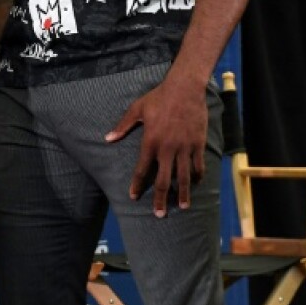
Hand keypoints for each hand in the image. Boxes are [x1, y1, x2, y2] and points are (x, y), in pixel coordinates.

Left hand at [106, 74, 207, 216]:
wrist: (184, 89)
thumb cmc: (158, 98)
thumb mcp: (137, 110)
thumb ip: (122, 126)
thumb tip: (107, 139)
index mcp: (150, 142)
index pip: (142, 169)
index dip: (137, 185)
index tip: (133, 197)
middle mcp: (168, 149)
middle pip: (163, 180)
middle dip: (160, 199)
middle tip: (159, 214)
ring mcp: (185, 148)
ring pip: (183, 177)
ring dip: (182, 193)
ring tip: (182, 207)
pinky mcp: (198, 144)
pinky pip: (198, 166)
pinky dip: (196, 176)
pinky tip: (193, 184)